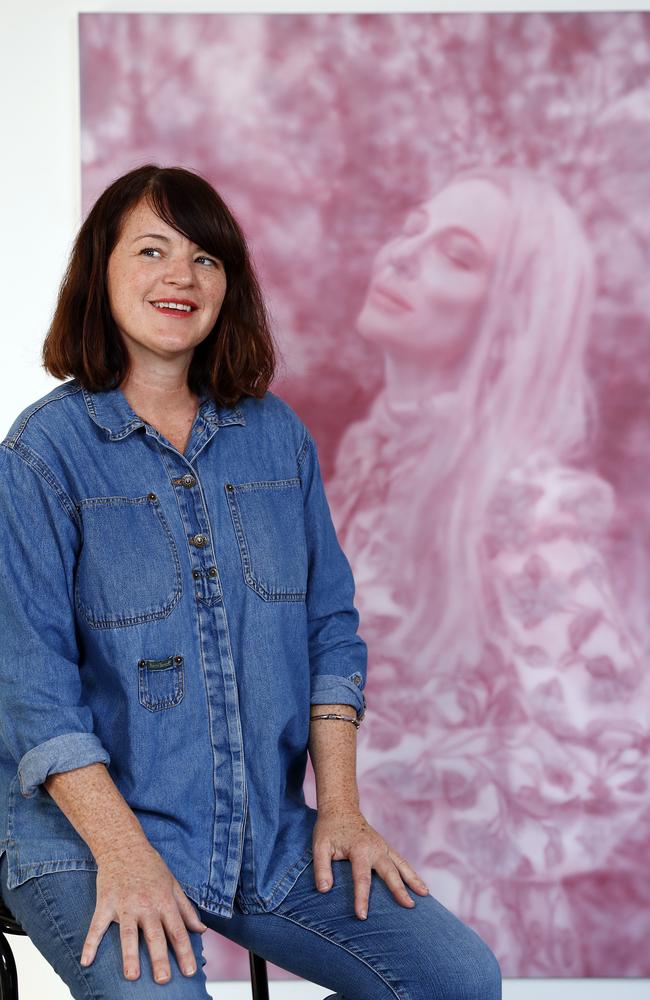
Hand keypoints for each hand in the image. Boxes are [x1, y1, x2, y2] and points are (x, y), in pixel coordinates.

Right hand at [79, 837, 207, 983]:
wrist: (124, 844)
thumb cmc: (151, 866)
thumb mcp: (173, 884)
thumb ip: (187, 909)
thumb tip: (202, 930)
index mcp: (165, 901)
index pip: (177, 930)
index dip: (184, 952)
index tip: (189, 972)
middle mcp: (146, 904)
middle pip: (154, 935)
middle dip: (159, 958)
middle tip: (163, 981)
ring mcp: (124, 904)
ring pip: (128, 933)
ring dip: (130, 955)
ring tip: (132, 976)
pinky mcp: (105, 903)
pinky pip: (97, 926)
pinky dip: (90, 943)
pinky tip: (86, 961)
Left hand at [312, 804, 428, 919]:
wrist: (341, 808)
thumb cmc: (329, 829)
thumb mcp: (320, 846)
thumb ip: (321, 868)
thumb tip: (324, 890)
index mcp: (359, 849)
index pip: (361, 877)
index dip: (361, 897)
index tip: (362, 916)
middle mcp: (375, 848)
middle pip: (390, 871)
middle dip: (399, 889)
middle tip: (409, 906)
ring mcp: (383, 847)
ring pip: (401, 865)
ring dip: (413, 879)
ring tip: (425, 895)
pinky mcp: (386, 848)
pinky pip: (402, 862)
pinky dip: (412, 873)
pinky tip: (421, 886)